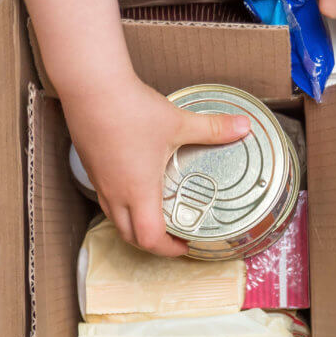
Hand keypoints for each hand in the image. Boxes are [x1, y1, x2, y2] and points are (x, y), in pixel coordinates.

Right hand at [63, 77, 249, 256]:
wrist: (91, 87)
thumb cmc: (131, 109)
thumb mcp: (178, 122)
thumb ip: (213, 128)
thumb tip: (244, 127)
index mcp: (139, 191)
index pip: (150, 239)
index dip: (169, 249)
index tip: (186, 244)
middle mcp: (116, 193)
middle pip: (130, 236)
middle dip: (153, 243)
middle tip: (174, 235)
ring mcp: (100, 181)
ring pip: (114, 219)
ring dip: (135, 225)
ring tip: (157, 213)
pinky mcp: (92, 168)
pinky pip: (106, 198)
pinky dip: (122, 204)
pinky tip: (136, 184)